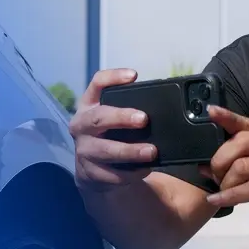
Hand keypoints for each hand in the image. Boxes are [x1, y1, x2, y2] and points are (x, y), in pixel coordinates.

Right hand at [69, 68, 156, 190]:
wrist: (93, 170)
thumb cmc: (110, 136)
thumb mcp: (115, 119)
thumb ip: (131, 109)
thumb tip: (166, 106)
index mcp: (89, 105)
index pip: (96, 84)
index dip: (113, 77)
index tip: (134, 76)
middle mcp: (82, 125)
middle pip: (98, 117)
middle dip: (121, 117)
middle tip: (143, 119)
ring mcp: (84, 150)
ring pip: (105, 150)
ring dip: (129, 151)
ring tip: (151, 151)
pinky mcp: (90, 172)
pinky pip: (111, 173)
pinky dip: (130, 172)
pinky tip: (144, 169)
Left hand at [202, 106, 248, 229]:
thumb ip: (248, 160)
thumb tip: (208, 165)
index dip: (227, 117)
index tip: (210, 112)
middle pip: (241, 142)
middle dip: (219, 159)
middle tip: (213, 173)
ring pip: (244, 166)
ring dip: (225, 180)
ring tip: (220, 190)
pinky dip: (230, 196)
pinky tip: (218, 200)